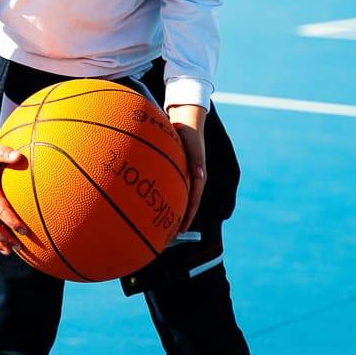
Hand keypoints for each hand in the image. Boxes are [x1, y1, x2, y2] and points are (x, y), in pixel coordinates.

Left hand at [168, 104, 206, 231]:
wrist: (185, 120)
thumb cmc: (189, 133)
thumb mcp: (193, 146)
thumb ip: (197, 161)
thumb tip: (200, 176)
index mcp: (198, 176)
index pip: (192, 202)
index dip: (186, 217)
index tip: (179, 230)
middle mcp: (192, 178)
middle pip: (186, 203)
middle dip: (178, 219)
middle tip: (167, 234)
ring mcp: (185, 174)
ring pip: (179, 197)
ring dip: (173, 210)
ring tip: (161, 224)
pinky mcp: (178, 169)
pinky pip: (173, 186)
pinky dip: (168, 196)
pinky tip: (155, 202)